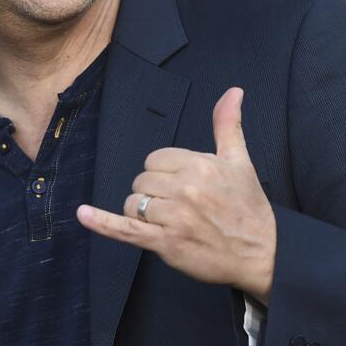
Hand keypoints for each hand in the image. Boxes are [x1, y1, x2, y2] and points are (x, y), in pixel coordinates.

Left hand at [77, 87, 276, 304]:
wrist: (262, 253)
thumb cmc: (249, 208)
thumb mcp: (240, 161)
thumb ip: (228, 125)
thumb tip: (233, 91)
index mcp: (200, 165)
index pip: (156, 159)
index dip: (164, 173)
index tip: (184, 186)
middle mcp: (185, 189)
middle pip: (142, 181)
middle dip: (154, 192)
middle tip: (181, 206)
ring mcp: (174, 218)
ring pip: (134, 204)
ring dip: (143, 212)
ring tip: (169, 221)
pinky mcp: (165, 244)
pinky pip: (126, 230)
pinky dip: (102, 223)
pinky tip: (83, 214)